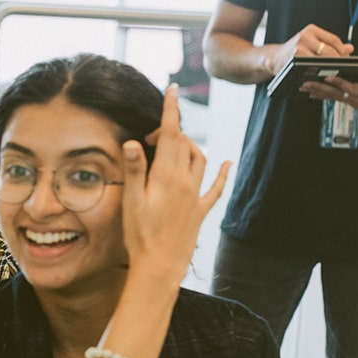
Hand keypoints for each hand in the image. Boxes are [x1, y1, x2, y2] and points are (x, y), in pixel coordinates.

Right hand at [120, 85, 230, 286]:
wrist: (160, 267)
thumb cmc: (141, 236)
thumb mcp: (131, 202)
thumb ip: (134, 170)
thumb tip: (133, 142)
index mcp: (166, 177)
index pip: (170, 135)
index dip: (171, 110)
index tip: (172, 90)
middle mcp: (185, 182)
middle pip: (183, 144)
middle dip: (170, 132)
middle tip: (150, 137)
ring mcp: (195, 197)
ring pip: (198, 160)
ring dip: (188, 146)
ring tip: (173, 146)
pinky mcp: (199, 211)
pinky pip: (215, 188)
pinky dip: (221, 174)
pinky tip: (226, 164)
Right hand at [270, 25, 353, 73]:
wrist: (274, 58)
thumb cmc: (295, 52)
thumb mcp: (312, 43)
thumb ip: (331, 45)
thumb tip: (350, 48)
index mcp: (311, 30)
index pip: (333, 39)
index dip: (342, 51)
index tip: (347, 59)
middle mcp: (305, 36)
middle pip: (329, 50)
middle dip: (337, 60)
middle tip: (342, 68)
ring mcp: (299, 47)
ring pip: (321, 59)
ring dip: (329, 67)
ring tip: (334, 72)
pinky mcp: (294, 58)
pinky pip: (311, 66)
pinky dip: (318, 71)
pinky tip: (321, 74)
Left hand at [299, 73, 357, 126]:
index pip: (351, 88)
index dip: (339, 84)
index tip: (328, 78)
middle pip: (335, 93)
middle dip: (320, 88)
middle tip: (305, 83)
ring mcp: (354, 102)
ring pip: (332, 96)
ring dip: (317, 91)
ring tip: (304, 86)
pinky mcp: (353, 103)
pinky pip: (335, 98)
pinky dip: (323, 95)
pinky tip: (312, 94)